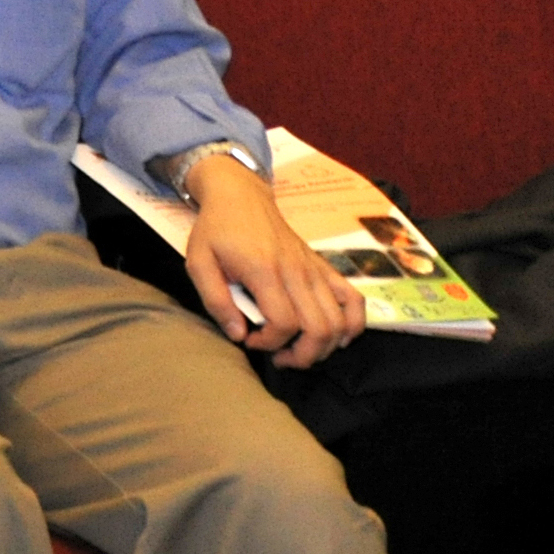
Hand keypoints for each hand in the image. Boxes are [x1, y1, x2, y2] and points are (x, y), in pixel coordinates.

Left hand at [178, 151, 368, 368]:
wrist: (240, 196)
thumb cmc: (216, 231)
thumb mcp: (199, 263)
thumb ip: (216, 301)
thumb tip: (238, 335)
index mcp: (264, 270)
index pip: (283, 323)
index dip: (269, 343)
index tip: (248, 339)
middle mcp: (297, 272)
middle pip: (319, 328)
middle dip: (301, 355)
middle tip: (278, 357)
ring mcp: (315, 270)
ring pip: (339, 321)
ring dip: (324, 347)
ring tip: (299, 349)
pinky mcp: (324, 268)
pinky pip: (354, 299)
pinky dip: (352, 324)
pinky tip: (335, 336)